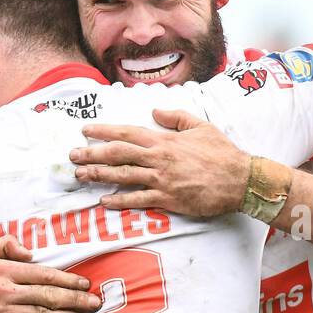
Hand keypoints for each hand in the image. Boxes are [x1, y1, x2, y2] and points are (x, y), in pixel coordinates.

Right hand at [0, 235, 100, 312]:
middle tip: (95, 303)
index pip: (43, 274)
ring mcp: (4, 311)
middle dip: (75, 299)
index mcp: (4, 270)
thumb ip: (5, 245)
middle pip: (48, 295)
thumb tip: (30, 251)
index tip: (85, 284)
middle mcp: (7, 290)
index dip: (67, 279)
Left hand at [70, 108, 249, 215]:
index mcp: (164, 140)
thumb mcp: (200, 126)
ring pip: (123, 176)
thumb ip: (176, 117)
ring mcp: (162, 180)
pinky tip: (104, 201)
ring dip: (99, 175)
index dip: (103, 131)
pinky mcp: (168, 199)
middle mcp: (159, 158)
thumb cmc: (222, 153)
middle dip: (92, 153)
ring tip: (80, 176)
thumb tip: (155, 111)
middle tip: (72, 156)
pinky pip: (138, 200)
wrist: (240, 180)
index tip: (85, 130)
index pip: (127, 132)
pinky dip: (119, 201)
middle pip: (117, 153)